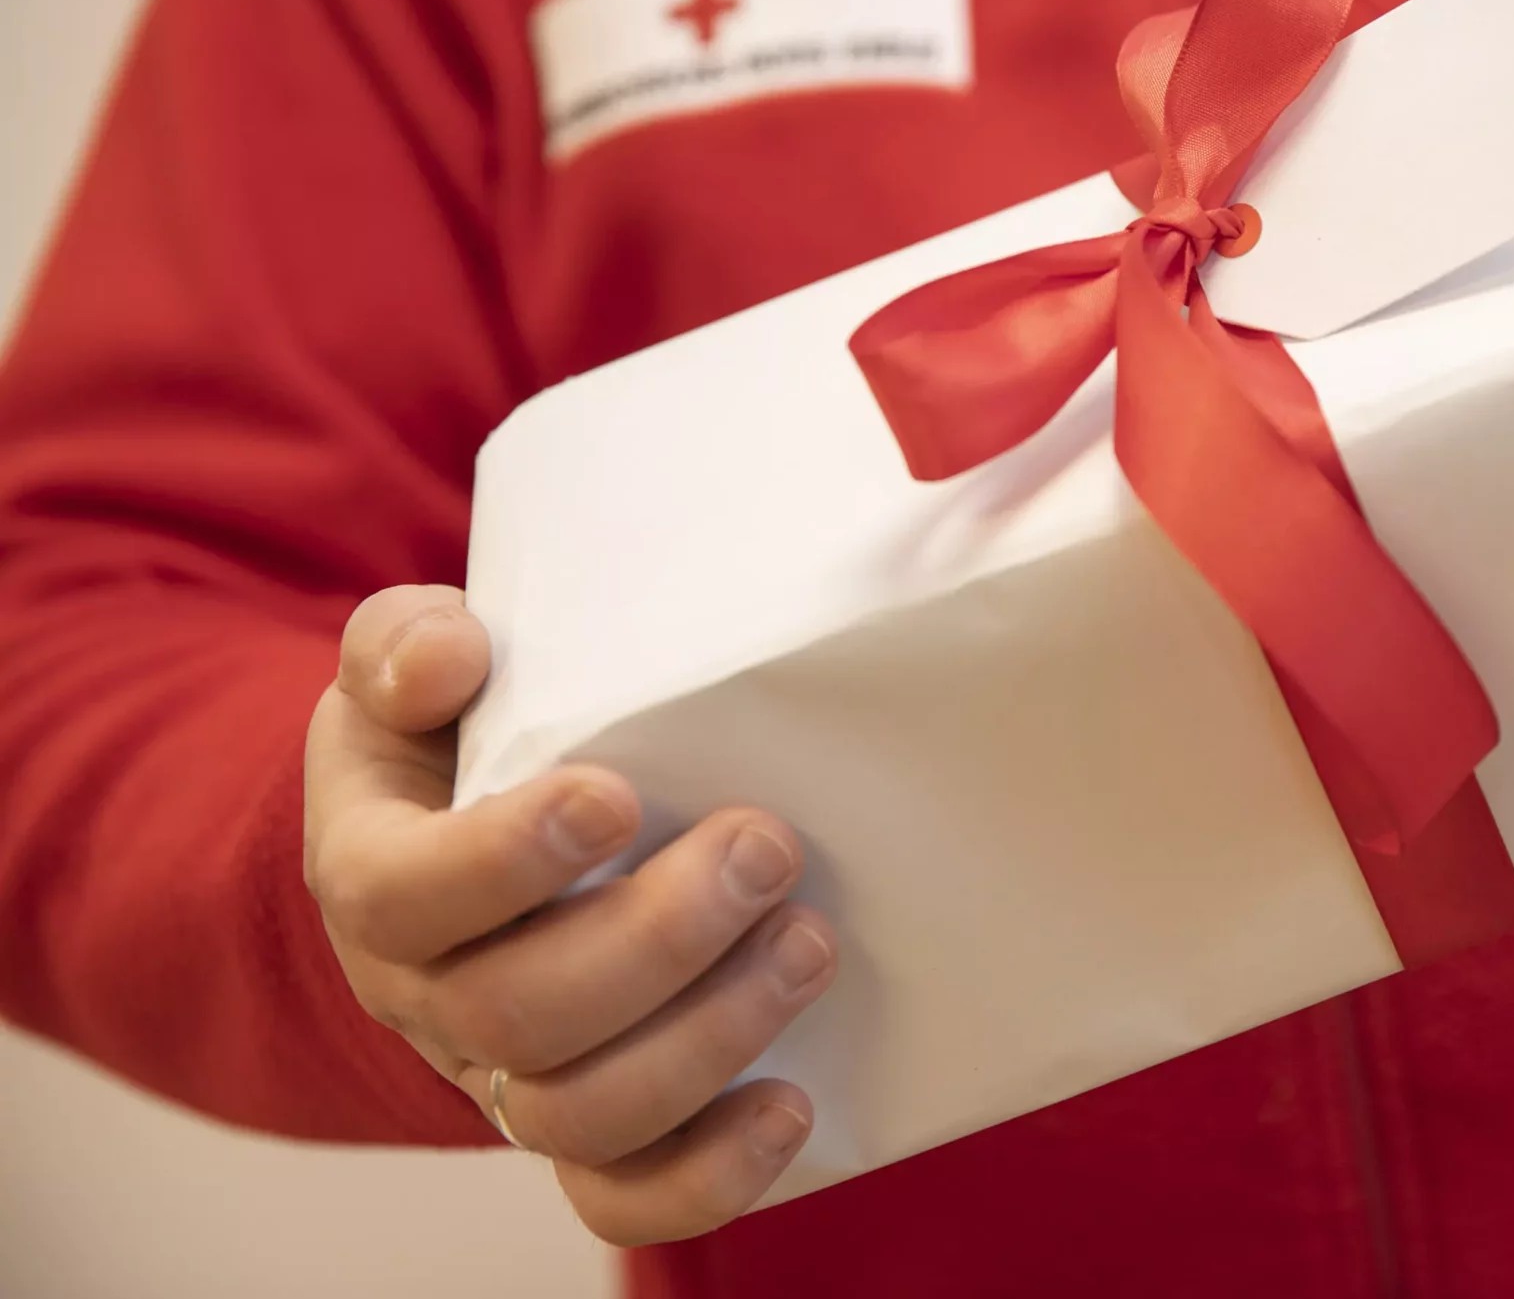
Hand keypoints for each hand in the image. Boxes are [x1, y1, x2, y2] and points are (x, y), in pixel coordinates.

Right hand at [303, 584, 837, 1243]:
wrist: (463, 838)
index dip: (505, 860)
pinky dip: (710, 1176)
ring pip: (581, 1114)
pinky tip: (791, 1104)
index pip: (405, 894)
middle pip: (516, 1016)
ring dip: (709, 1036)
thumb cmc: (450, 739)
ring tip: (809, 943)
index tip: (616, 794)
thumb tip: (450, 658)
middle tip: (766, 849)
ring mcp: (505, 1078)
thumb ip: (406, 645)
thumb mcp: (404, 671)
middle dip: (658, 939)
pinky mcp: (585, 1132)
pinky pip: (621, 1199)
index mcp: (375, 874)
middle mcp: (428, 997)